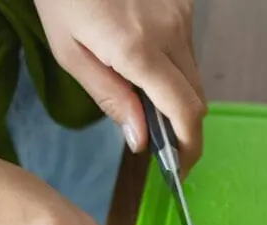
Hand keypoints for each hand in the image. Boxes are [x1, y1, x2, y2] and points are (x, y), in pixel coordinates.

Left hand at [35, 0, 206, 174]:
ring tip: (144, 92)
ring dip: (177, 93)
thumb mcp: (69, 51)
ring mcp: (182, 16)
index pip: (183, 111)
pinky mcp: (184, 4)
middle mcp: (170, 32)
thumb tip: (139, 139)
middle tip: (164, 145)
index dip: (189, 146)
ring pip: (195, 74)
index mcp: (137, 50)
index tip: (181, 166)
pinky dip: (173, 65)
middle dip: (185, 127)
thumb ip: (109, 97)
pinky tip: (144, 55)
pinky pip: (188, 49)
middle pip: (197, 98)